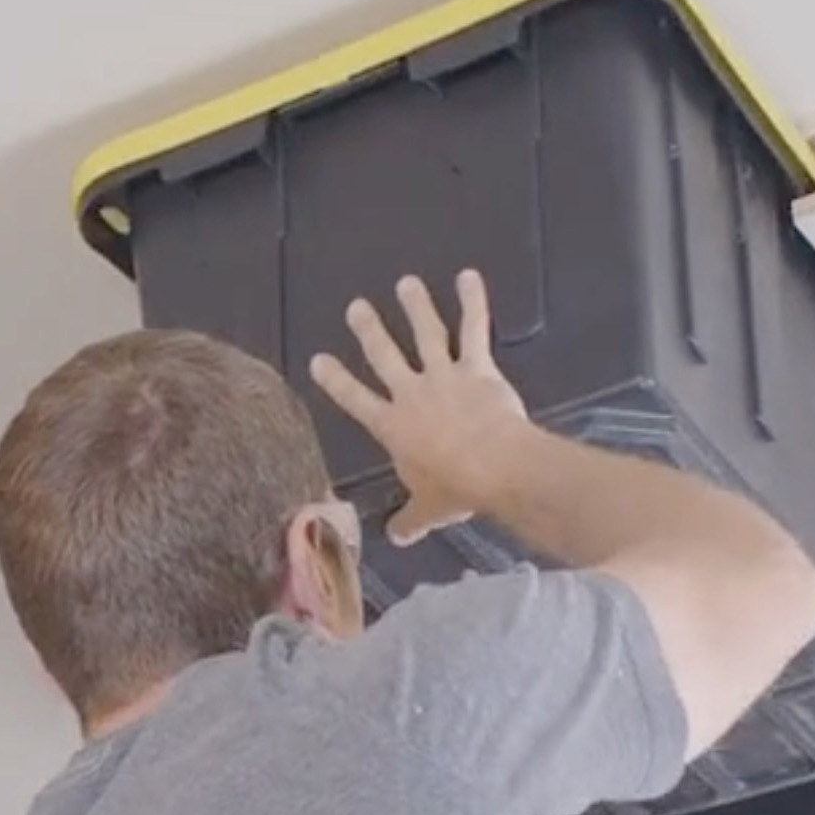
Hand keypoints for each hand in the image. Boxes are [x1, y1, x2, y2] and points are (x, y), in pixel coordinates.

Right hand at [309, 270, 529, 545]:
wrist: (494, 466)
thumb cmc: (457, 489)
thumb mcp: (428, 508)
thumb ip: (410, 519)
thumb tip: (396, 538)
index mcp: (392, 426)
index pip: (355, 399)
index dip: (336, 380)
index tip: (319, 360)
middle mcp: (411, 393)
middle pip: (384, 355)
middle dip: (369, 329)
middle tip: (357, 307)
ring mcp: (443, 375)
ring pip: (425, 333)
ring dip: (415, 306)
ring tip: (407, 283)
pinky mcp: (477, 367)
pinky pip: (474, 329)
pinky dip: (473, 302)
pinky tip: (469, 276)